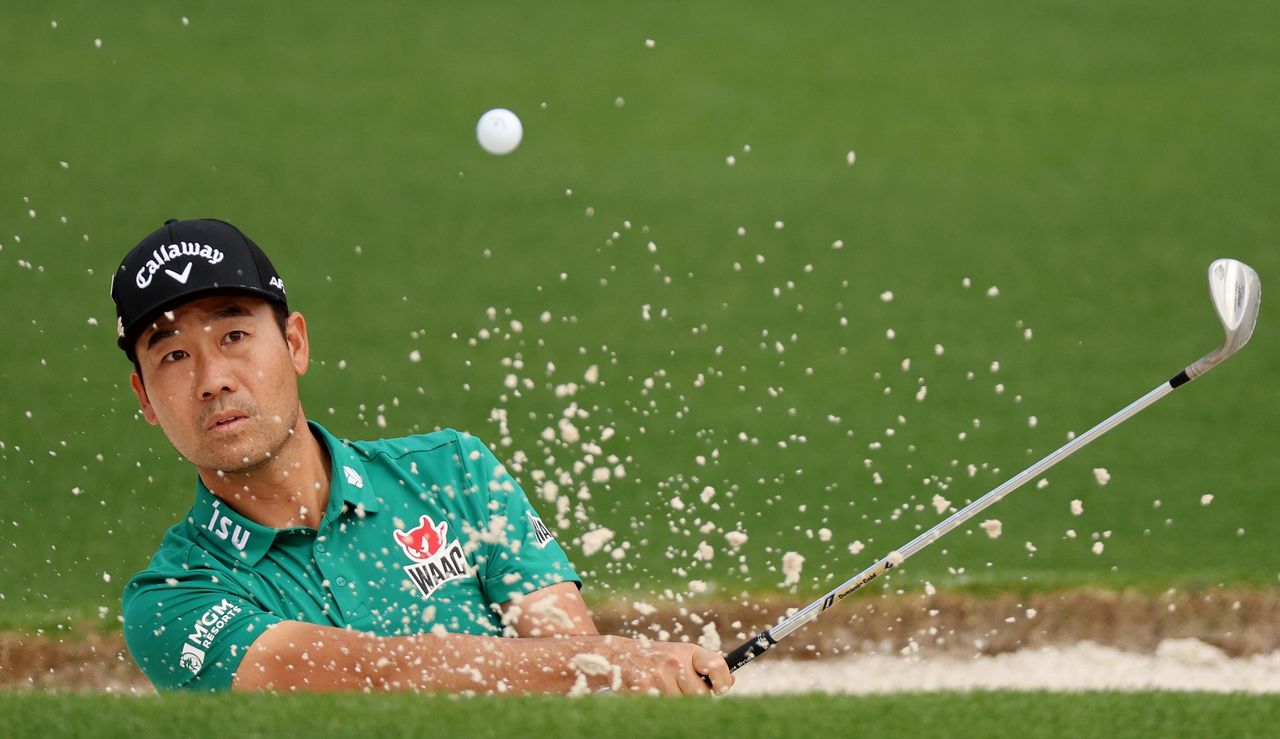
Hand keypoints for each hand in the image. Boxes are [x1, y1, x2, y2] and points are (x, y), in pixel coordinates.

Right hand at [595, 636, 733, 695]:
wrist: (617, 655)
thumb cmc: (655, 658)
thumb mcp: (679, 655)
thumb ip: (703, 666)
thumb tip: (729, 681)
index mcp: (687, 651)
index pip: (717, 665)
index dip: (723, 682)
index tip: (720, 689)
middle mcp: (675, 661)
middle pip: (700, 694)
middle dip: (693, 697)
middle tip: (681, 690)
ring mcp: (659, 675)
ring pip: (681, 703)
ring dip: (674, 702)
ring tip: (662, 689)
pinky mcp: (645, 689)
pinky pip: (663, 706)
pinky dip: (659, 704)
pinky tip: (651, 693)